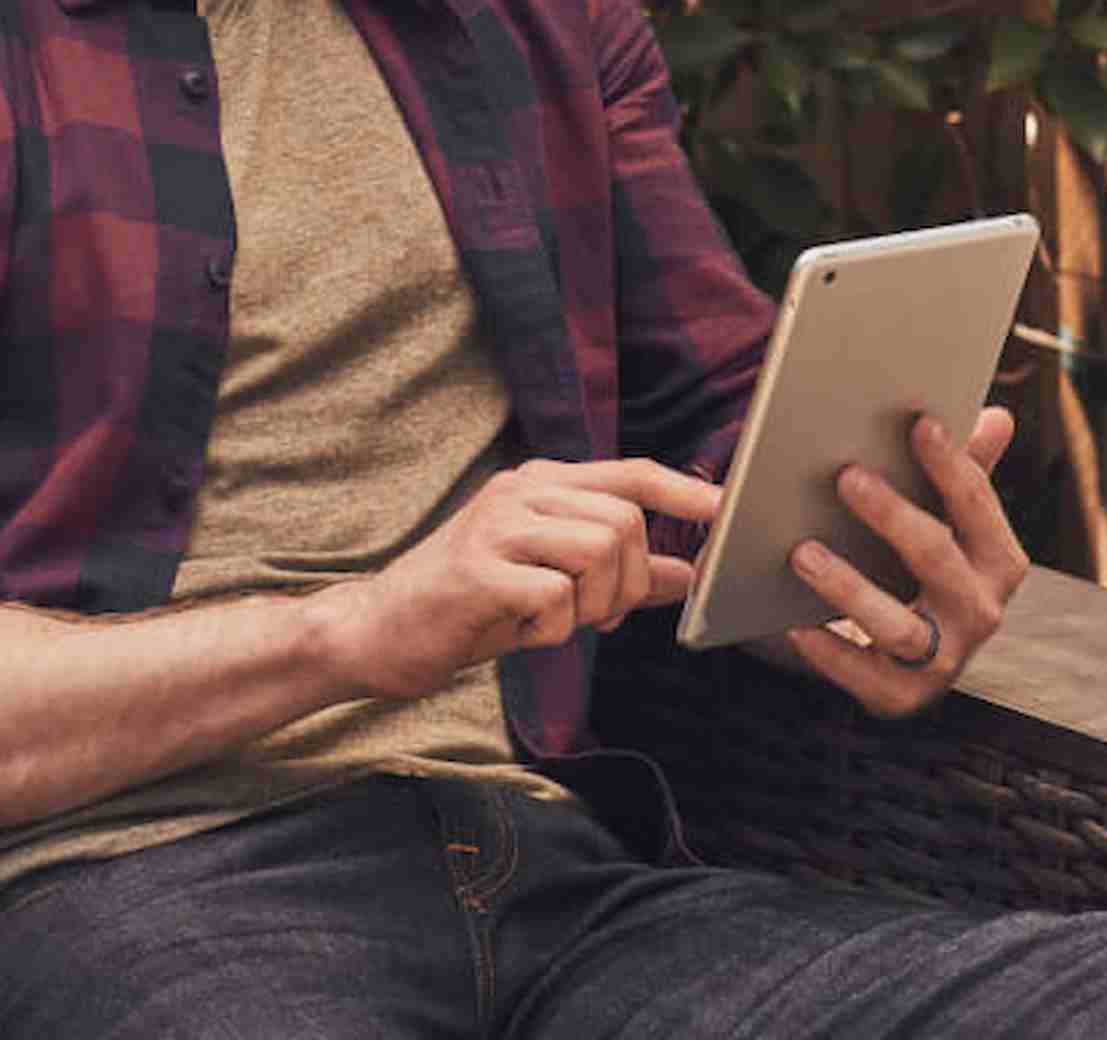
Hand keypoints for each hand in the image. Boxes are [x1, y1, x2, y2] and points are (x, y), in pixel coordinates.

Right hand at [309, 458, 720, 701]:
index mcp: (539, 485)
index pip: (629, 473)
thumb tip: (687, 577)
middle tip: (600, 616)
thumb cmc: (470, 607)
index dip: (683, 492)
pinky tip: (522, 633)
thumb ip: (617, 576)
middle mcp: (519, 492)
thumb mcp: (551, 585)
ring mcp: (496, 526)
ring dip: (595, 605)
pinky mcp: (477, 570)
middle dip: (630, 582)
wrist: (379, 631)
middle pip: (624, 520)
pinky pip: (556, 597)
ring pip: (598, 549)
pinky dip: (553, 631)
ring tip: (559, 623)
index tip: (726, 511)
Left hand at [782, 406, 1027, 717]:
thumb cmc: (922, 562)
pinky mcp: (901, 695)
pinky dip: (829, 652)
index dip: (950, 462)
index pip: (977, 504)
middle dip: (893, 517)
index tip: (918, 421)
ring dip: (850, 589)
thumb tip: (997, 416)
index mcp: (998, 561)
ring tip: (802, 552)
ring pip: (902, 628)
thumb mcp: (945, 518)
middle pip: (938, 560)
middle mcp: (980, 612)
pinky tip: (794, 624)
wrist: (908, 654)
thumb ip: (965, 469)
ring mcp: (944, 660)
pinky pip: (865, 676)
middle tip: (846, 476)